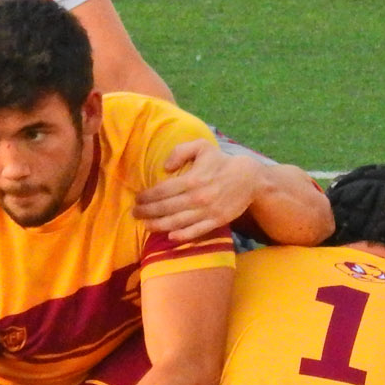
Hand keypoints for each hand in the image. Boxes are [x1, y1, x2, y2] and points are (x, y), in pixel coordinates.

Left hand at [134, 138, 254, 241]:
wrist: (249, 178)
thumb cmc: (221, 161)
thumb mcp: (201, 147)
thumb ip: (180, 151)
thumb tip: (165, 168)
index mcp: (193, 179)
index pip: (163, 191)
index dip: (147, 196)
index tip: (138, 198)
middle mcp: (198, 197)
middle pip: (166, 208)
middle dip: (147, 212)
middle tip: (135, 213)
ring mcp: (208, 211)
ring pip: (178, 222)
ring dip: (159, 225)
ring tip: (145, 225)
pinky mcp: (216, 221)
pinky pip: (196, 231)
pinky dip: (182, 236)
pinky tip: (169, 237)